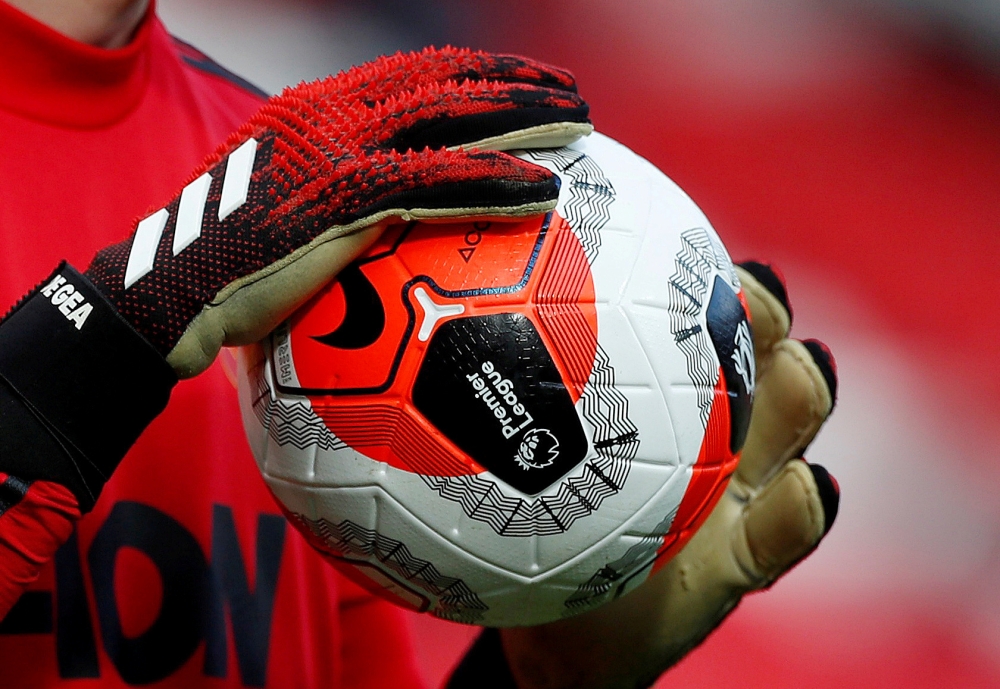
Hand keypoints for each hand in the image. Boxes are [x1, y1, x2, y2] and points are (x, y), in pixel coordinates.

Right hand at [0, 46, 591, 510]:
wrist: (167, 295)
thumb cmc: (226, 272)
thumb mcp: (284, 219)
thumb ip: (339, 207)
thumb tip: (392, 236)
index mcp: (316, 111)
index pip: (411, 75)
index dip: (474, 71)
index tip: (524, 80)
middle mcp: (327, 113)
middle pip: (441, 79)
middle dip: (512, 79)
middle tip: (569, 88)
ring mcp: (332, 149)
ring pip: (446, 117)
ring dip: (520, 117)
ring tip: (577, 121)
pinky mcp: (336, 197)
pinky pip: (433, 183)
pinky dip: (492, 184)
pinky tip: (541, 191)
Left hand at [499, 261, 838, 688]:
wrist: (556, 631)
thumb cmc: (529, 529)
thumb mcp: (498, 451)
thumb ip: (493, 382)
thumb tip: (455, 276)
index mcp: (664, 402)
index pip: (700, 325)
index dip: (710, 280)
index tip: (695, 253)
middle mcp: (710, 436)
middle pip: (758, 355)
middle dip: (768, 320)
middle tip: (747, 296)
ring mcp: (737, 496)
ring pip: (794, 427)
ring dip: (803, 391)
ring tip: (793, 368)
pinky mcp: (746, 562)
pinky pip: (792, 529)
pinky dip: (803, 505)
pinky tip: (799, 484)